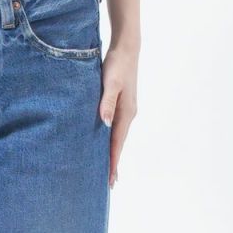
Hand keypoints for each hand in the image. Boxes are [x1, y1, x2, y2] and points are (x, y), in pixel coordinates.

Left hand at [98, 44, 138, 188]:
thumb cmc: (117, 64)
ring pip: (116, 138)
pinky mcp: (121, 106)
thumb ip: (106, 102)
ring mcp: (125, 111)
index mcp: (126, 113)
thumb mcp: (110, 82)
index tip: (110, 179)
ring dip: (112, 154)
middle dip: (113, 164)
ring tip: (107, 170)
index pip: (117, 144)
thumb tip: (104, 123)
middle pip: (118, 145)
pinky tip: (104, 146)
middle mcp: (128, 115)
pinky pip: (114, 129)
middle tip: (109, 184)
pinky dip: (110, 141)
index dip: (113, 162)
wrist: (126, 48)